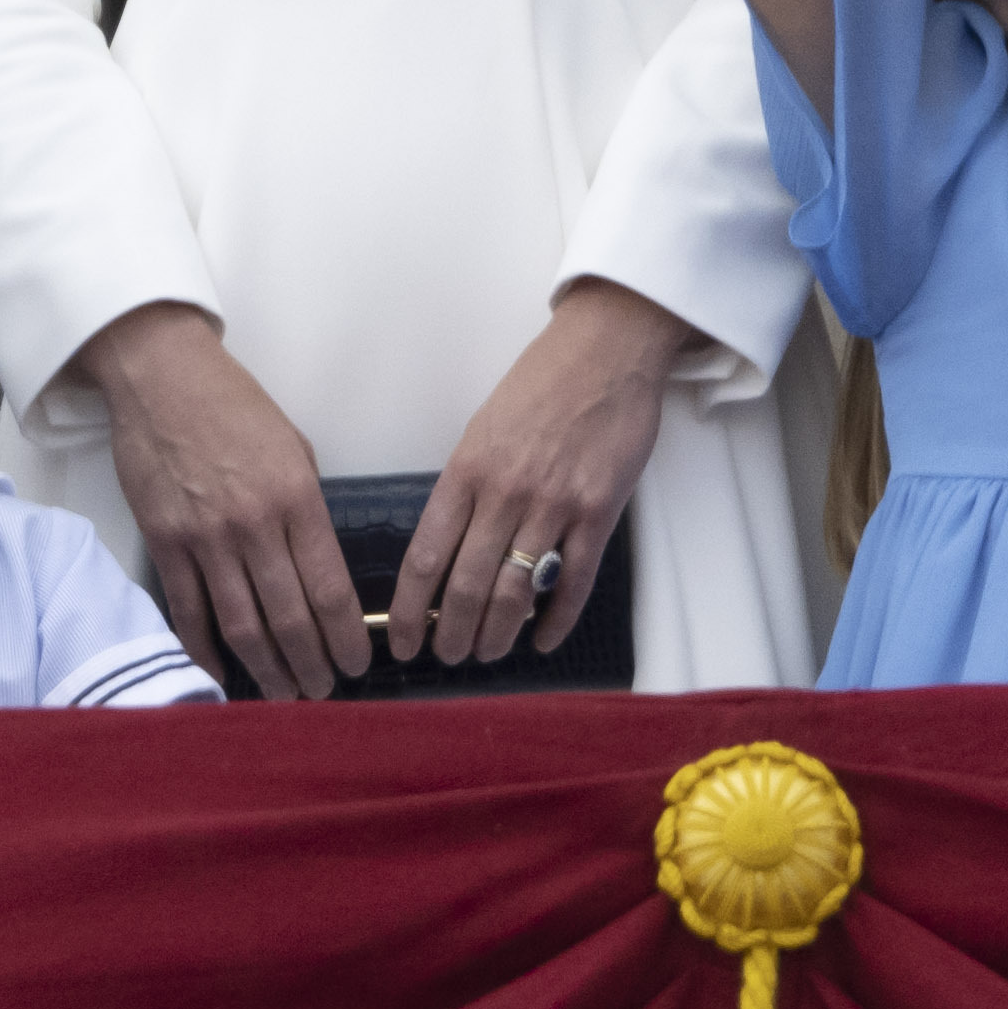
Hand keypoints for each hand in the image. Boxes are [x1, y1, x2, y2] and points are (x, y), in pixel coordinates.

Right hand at [72, 304, 365, 699]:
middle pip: (289, 618)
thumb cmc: (233, 406)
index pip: (329, 589)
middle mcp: (254, 525)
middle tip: (321, 695)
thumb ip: (306, 511)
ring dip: (266, 668)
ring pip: (241, 624)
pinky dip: (202, 649)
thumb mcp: (294, 449)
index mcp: (297, 499)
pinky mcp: (164, 540)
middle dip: (310, 666)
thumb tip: (315, 569)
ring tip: (283, 694)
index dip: (345, 639)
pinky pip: (187, 610)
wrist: (162, 376)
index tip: (356, 666)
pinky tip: (218, 674)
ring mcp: (205, 537)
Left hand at [399, 281, 683, 666]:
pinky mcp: (599, 512)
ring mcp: (553, 506)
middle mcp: (504, 494)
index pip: (425, 557)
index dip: (409, 610)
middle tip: (448, 657)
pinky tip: (543, 639)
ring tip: (487, 653)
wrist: (606, 351)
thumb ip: (466, 485)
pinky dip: (556, 619)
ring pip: (515, 592)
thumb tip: (450, 543)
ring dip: (497, 633)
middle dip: (451, 634)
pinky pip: (574, 582)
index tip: (401, 641)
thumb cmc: (541, 383)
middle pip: (466, 587)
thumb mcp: (482, 428)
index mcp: (465, 471)